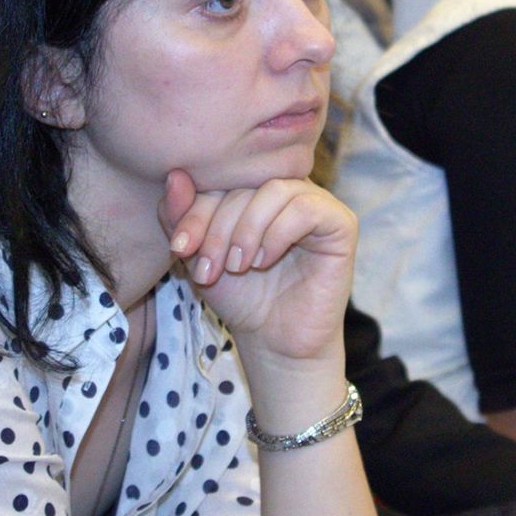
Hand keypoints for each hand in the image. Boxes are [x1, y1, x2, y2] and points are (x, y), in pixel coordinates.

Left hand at [159, 170, 353, 371]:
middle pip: (246, 184)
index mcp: (253, 187)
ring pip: (275, 190)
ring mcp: (316, 202)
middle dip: (218, 228)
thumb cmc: (240, 295)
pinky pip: (306, 209)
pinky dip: (278, 234)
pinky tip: (264, 261)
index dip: (194, 210)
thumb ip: (180, 218)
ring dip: (247, 230)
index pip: (221, 178)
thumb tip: (174, 176)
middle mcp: (286, 188)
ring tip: (237, 266)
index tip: (179, 249)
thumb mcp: (198, 256)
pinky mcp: (340, 223)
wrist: (273, 339)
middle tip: (209, 268)